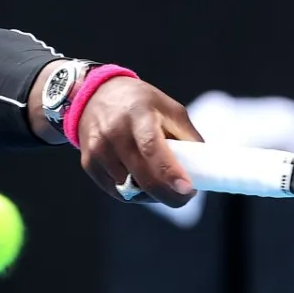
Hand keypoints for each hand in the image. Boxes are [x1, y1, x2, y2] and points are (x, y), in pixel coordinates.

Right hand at [74, 78, 203, 208]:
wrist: (95, 95)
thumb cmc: (140, 103)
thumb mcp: (169, 109)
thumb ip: (187, 137)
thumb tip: (204, 168)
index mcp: (138, 114)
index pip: (153, 148)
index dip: (170, 172)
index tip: (187, 190)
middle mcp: (114, 132)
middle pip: (142, 176)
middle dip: (168, 195)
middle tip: (184, 196)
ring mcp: (98, 149)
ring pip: (129, 189)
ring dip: (151, 193)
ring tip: (161, 181)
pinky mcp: (89, 163)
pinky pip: (117, 191)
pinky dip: (133, 192)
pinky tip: (142, 180)